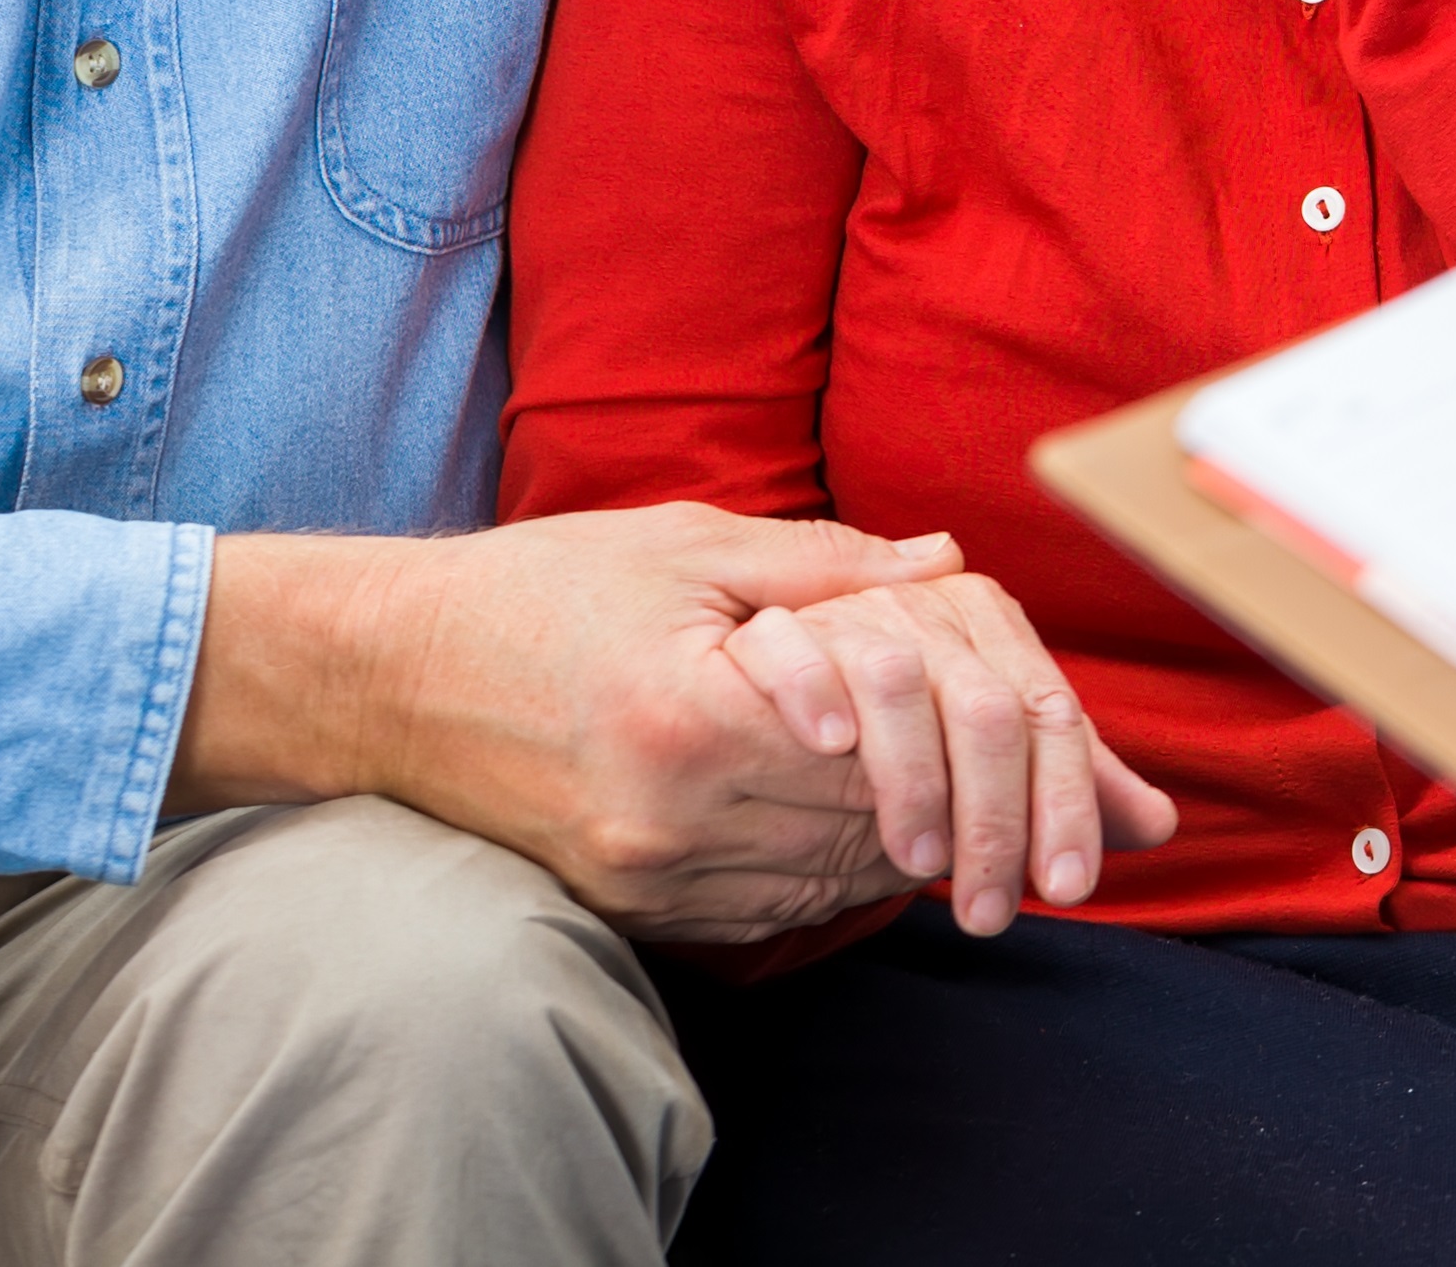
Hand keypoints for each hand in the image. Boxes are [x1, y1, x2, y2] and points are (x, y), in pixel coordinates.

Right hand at [168, 507, 1137, 942]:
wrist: (390, 677)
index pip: (880, 749)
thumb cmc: (539, 588)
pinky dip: (846, 871)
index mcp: (691, 714)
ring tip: (1001, 816)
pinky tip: (888, 833)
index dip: (971, 745)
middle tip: (1064, 795)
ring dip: (923, 846)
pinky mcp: (636, 910)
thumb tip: (951, 569)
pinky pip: (777, 908)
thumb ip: (829, 569)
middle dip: (976, 806)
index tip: (1038, 736)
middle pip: (874, 829)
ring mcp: (649, 878)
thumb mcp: (689, 546)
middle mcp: (671, 817)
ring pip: (836, 881)